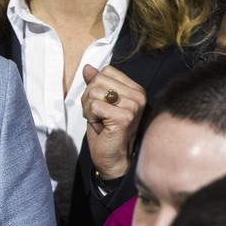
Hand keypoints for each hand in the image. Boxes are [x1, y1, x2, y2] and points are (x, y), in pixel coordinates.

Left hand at [80, 63, 145, 180]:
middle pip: (98, 80)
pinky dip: (91, 117)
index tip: (102, 106)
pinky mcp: (124, 117)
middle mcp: (138, 96)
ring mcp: (133, 106)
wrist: (113, 158)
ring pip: (94, 92)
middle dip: (89, 99)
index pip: (106, 71)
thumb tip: (87, 68)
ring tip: (101, 122)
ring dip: (89, 109)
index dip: (95, 87)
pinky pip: (94, 106)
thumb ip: (96, 84)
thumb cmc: (107, 131)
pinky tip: (102, 127)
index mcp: (136, 89)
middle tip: (99, 116)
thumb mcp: (99, 103)